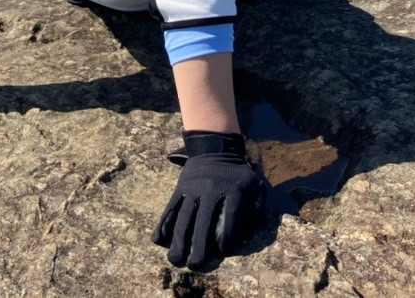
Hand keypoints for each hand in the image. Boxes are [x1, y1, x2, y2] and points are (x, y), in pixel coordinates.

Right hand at [154, 130, 267, 269]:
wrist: (215, 148)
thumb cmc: (238, 174)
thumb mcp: (255, 184)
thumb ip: (257, 207)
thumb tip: (249, 233)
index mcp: (233, 190)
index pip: (230, 218)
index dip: (227, 238)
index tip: (223, 252)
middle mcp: (211, 190)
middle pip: (203, 221)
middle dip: (198, 246)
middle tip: (195, 265)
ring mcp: (193, 189)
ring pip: (184, 217)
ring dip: (178, 240)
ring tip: (175, 260)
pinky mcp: (180, 188)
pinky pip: (171, 207)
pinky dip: (164, 223)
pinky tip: (158, 240)